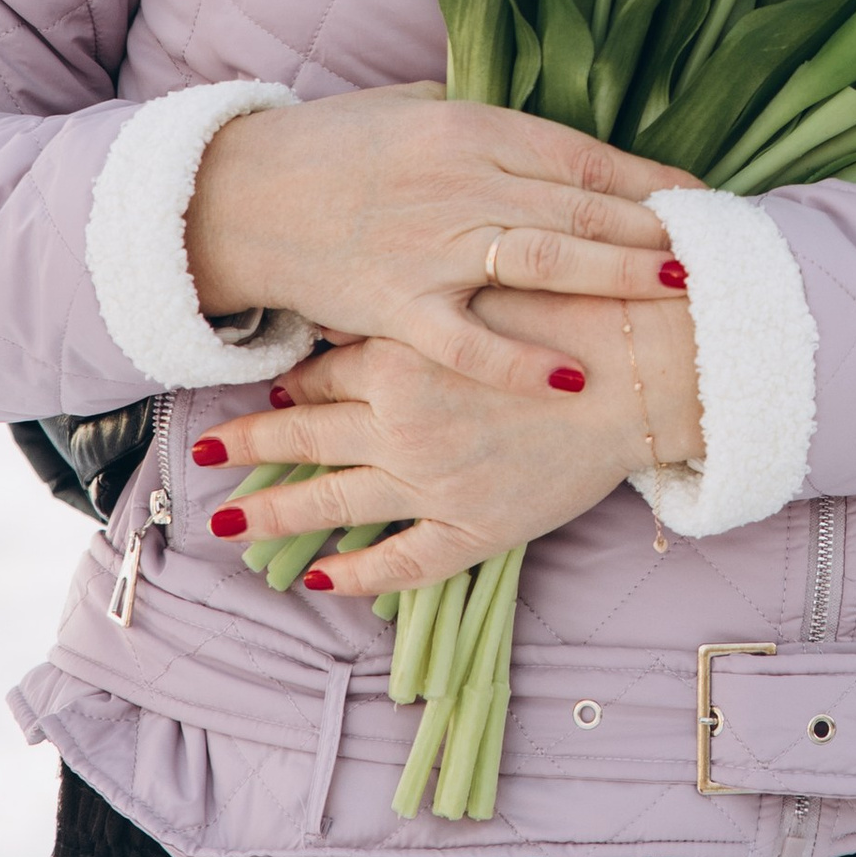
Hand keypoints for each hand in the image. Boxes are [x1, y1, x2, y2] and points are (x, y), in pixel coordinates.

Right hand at [187, 87, 696, 396]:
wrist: (237, 196)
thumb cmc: (330, 147)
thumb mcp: (412, 108)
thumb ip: (484, 123)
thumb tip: (552, 137)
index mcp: (472, 128)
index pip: (583, 157)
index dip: (649, 181)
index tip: (700, 201)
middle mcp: (461, 182)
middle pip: (581, 210)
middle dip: (656, 233)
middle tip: (716, 254)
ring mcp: (429, 246)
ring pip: (544, 261)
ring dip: (617, 278)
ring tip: (677, 294)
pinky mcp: (395, 306)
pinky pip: (468, 339)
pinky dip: (519, 358)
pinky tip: (570, 374)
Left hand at [195, 305, 701, 593]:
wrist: (650, 368)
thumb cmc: (582, 310)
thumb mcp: (492, 277)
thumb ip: (432, 289)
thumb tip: (379, 291)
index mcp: (402, 359)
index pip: (325, 370)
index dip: (294, 379)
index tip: (269, 388)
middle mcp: (401, 424)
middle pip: (306, 435)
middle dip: (251, 444)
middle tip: (204, 447)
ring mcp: (432, 483)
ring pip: (332, 501)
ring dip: (274, 512)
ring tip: (226, 523)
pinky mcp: (474, 528)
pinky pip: (401, 562)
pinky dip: (358, 574)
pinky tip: (324, 578)